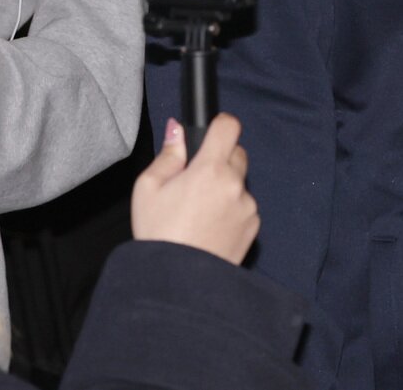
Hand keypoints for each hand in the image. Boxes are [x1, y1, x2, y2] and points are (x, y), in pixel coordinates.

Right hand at [131, 114, 259, 265]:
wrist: (176, 279)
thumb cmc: (158, 233)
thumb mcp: (148, 189)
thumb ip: (168, 155)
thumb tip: (177, 129)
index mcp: (209, 169)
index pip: (229, 127)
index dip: (220, 125)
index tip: (212, 131)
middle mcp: (234, 183)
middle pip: (237, 154)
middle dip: (221, 159)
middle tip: (197, 180)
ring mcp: (247, 205)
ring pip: (240, 183)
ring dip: (226, 188)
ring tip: (199, 212)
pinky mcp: (254, 225)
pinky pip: (245, 207)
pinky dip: (232, 210)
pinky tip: (211, 227)